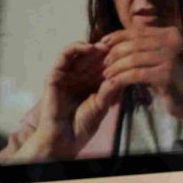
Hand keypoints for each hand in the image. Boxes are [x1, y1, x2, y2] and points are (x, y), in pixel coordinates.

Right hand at [33, 41, 119, 158]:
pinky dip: (75, 48)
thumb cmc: (82, 126)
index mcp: (90, 84)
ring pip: (79, 53)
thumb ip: (111, 90)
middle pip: (92, 57)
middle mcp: (78, 77)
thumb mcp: (102, 105)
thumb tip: (124, 75)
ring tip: (105, 46)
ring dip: (92, 47)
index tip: (128, 52)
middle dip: (105, 50)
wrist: (64, 138)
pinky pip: (64, 56)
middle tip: (117, 44)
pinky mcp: (54, 75)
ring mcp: (66, 75)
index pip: (102, 66)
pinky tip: (89, 48)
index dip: (114, 58)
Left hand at [101, 26, 182, 111]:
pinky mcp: (168, 75)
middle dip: (115, 53)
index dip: (117, 36)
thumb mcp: (160, 59)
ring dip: (116, 67)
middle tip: (104, 63)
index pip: (138, 31)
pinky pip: (138, 74)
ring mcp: (172, 57)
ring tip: (107, 74)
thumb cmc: (175, 80)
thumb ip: (145, 48)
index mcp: (171, 33)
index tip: (102, 43)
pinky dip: (123, 78)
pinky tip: (114, 83)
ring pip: (134, 59)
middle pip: (135, 44)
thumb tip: (113, 40)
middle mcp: (173, 41)